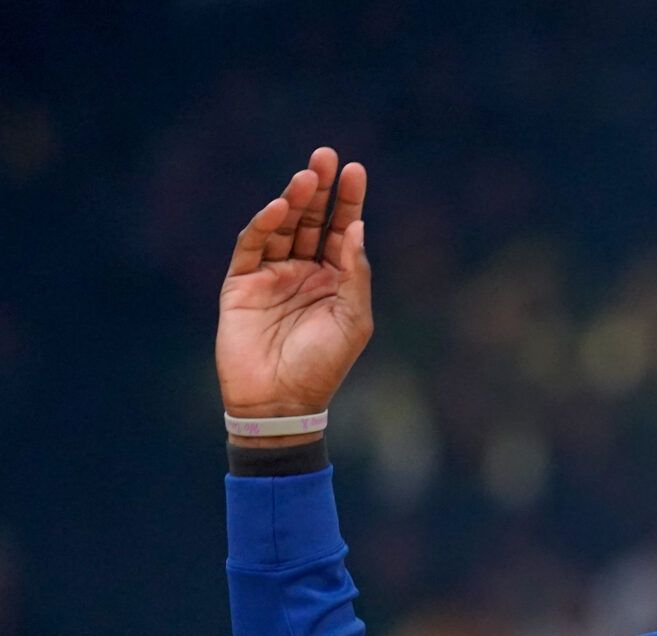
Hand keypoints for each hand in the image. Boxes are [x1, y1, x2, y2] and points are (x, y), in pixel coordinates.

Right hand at [216, 146, 371, 428]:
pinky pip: (251, 247)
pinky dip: (262, 226)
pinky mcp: (241, 283)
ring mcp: (272, 275)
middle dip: (319, 188)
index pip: (342, 230)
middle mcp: (304, 271)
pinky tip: (276, 208)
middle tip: (326, 155)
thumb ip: (355, 274)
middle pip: (311, 220)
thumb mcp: (353, 320)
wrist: (280, 401)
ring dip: (292, 201)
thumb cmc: (323, 365)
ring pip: (282, 227)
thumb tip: (356, 228)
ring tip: (306, 177)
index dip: (348, 201)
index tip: (355, 170)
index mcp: (335, 280)